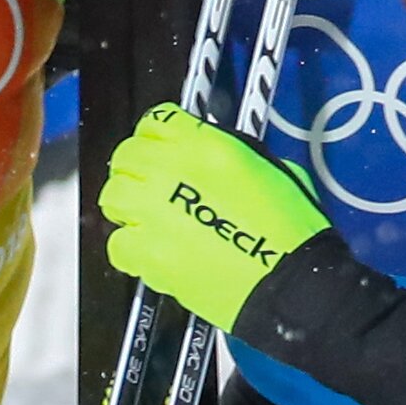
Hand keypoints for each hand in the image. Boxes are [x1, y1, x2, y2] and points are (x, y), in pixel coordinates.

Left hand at [97, 104, 329, 332]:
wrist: (291, 284)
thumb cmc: (291, 233)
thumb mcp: (270, 169)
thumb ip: (227, 153)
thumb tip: (204, 155)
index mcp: (208, 147)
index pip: (158, 120)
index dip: (157, 134)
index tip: (159, 144)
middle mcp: (174, 172)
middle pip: (127, 154)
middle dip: (137, 166)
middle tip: (150, 183)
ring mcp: (155, 213)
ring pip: (114, 195)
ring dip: (128, 202)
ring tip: (148, 216)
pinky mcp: (149, 254)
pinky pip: (117, 242)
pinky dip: (130, 247)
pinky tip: (154, 249)